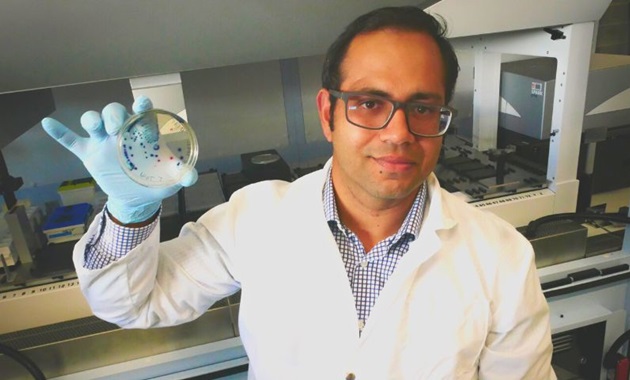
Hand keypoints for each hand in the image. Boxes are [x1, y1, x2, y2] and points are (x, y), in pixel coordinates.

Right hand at [41, 96, 197, 223]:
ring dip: (92, 119)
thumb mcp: (171, 179)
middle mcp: (121, 131)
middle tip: (118, 128)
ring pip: (92, 120)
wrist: (136, 199)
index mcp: (142, 132)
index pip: (141, 111)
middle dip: (114, 114)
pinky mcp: (89, 154)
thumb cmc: (155, 180)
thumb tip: (191, 176)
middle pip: (113, 111)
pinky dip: (60, 133)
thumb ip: (183, 175)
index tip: (142, 105)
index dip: (140, 104)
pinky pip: (71, 140)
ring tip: (97, 128)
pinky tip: (48, 125)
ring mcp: (103, 141)